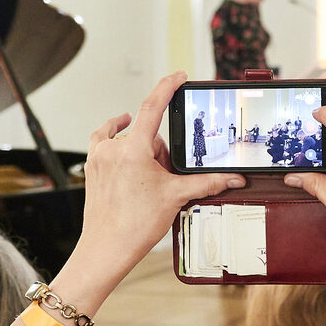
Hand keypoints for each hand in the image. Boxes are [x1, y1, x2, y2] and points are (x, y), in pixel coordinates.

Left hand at [72, 72, 244, 281]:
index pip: (153, 107)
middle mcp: (112, 149)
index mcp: (133, 150)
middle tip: (165, 177)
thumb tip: (233, 178)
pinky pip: (105, 142)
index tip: (179, 76)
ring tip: (148, 180)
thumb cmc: (134, 226)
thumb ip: (208, 182)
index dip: (168, 87)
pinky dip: (116, 137)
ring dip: (142, 152)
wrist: (106, 249)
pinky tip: (121, 135)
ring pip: (129, 141)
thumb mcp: (176, 198)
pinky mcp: (92, 167)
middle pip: (146, 133)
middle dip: (160, 150)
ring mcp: (99, 157)